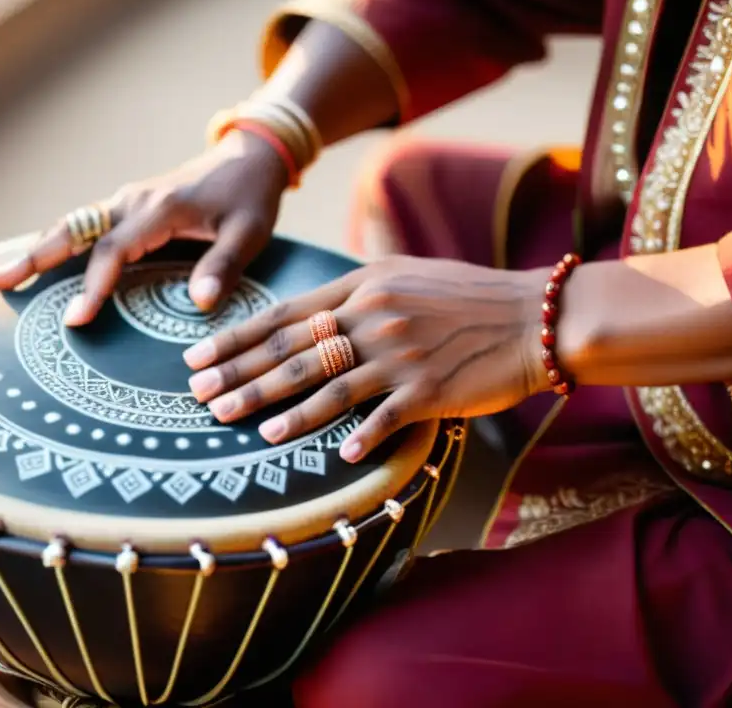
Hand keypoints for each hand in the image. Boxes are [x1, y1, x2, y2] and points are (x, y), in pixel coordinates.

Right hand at [0, 131, 289, 324]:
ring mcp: (127, 201)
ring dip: (37, 249)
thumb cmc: (251, 198)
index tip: (76, 319)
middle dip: (34, 257)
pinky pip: (85, 224)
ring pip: (73, 224)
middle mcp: (134, 201)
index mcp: (160, 209)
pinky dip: (57, 241)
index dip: (94, 286)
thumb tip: (199, 304)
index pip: (115, 251)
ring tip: (0, 277)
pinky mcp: (129, 206)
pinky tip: (37, 262)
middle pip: (74, 230)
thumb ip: (224, 265)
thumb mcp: (249, 232)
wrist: (249, 158)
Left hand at [182, 256, 551, 461]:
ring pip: (329, 386)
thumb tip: (310, 312)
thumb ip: (356, 290)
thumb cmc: (467, 296)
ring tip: (248, 430)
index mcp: (363, 285)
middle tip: (200, 398)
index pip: (284, 315)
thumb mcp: (405, 274)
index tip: (197, 357)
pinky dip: (359, 436)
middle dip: (242, 377)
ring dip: (285, 411)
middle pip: (294, 352)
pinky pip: (385, 418)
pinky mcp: (430, 390)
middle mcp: (374, 317)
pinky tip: (334, 456)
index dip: (236, 339)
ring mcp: (401, 355)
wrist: (533, 316)